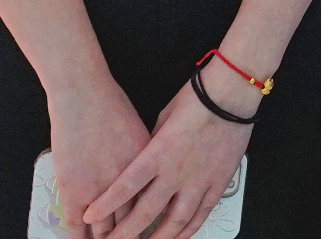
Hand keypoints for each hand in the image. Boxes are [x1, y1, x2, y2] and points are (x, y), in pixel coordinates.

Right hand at [45, 76, 150, 239]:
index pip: (153, 210)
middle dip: (128, 236)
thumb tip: (150, 177)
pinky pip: (77, 226)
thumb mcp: (141, 135)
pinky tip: (81, 239)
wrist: (84, 95)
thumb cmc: (113, 107)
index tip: (148, 232)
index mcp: (149, 173)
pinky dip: (79, 236)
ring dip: (105, 238)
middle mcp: (129, 187)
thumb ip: (146, 161)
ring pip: (104, 231)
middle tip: (126, 239)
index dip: (149, 225)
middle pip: (130, 226)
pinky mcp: (74, 192)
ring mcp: (99, 192)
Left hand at [85, 74, 248, 237]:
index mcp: (157, 155)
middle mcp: (176, 173)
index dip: (105, 206)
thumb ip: (152, 146)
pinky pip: (202, 214)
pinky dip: (189, 230)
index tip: (90, 217)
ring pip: (175, 221)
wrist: (231, 95)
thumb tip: (144, 162)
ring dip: (158, 238)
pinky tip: (179, 237)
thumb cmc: (196, 99)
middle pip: (146, 213)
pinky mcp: (218, 183)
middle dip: (126, 233)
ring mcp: (199, 181)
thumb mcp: (162, 119)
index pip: (124, 188)